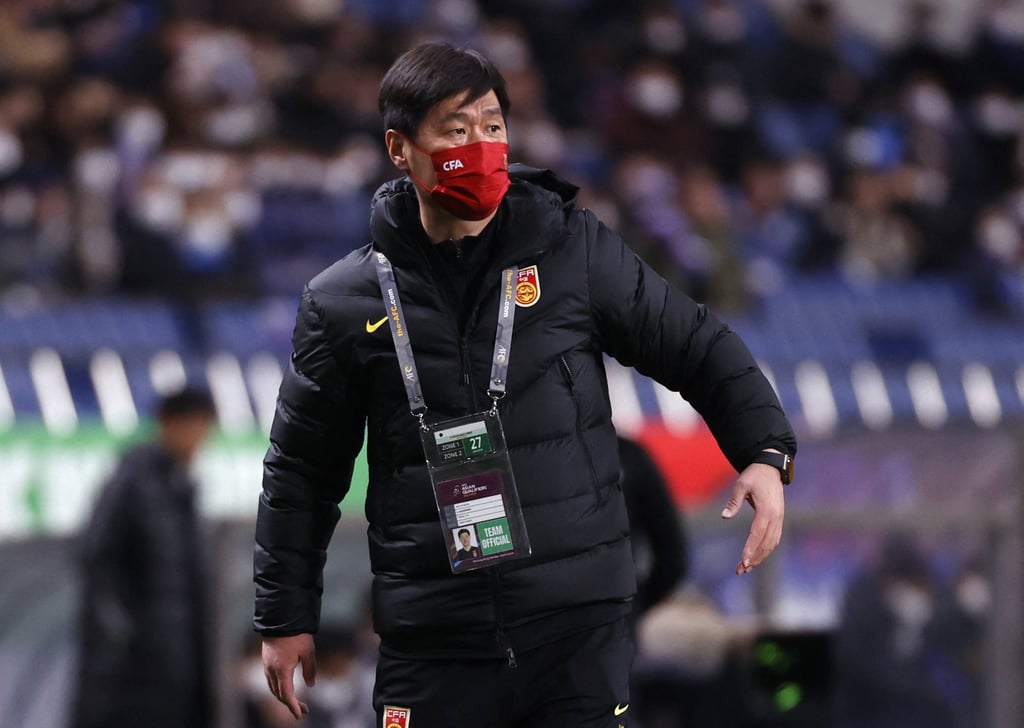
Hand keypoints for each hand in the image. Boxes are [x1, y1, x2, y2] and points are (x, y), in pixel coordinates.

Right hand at [262, 633, 315, 719]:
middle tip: (303, 710)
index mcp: (282, 670)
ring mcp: (267, 665)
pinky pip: (270, 680)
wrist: (281, 618)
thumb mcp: (308, 651)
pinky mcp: (266, 660)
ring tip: (296, 701)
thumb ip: (310, 669)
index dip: (293, 706)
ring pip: (273, 688)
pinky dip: (278, 687)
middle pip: (279, 694)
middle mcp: (272, 670)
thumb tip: (311, 684)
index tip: (299, 714)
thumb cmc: (296, 634)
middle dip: (290, 704)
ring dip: (283, 696)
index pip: (286, 695)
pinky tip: (286, 687)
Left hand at [720, 453, 785, 575]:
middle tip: (740, 570)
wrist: (771, 468)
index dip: (750, 548)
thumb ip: (733, 502)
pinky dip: (766, 550)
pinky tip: (756, 557)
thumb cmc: (754, 476)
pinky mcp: (779, 519)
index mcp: (767, 509)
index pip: (758, 533)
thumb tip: (724, 516)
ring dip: (760, 557)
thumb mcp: (741, 485)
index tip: (743, 561)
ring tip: (746, 568)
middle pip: (766, 543)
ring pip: (772, 544)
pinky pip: (774, 539)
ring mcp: (779, 519)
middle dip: (754, 558)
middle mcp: (776, 517)